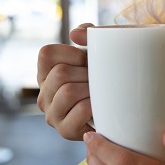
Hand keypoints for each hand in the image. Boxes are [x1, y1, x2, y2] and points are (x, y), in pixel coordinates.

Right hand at [37, 23, 94, 139]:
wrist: (121, 110)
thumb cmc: (105, 76)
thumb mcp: (97, 51)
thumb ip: (87, 34)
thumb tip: (74, 34)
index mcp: (45, 74)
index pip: (46, 53)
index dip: (71, 53)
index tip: (86, 60)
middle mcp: (43, 95)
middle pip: (60, 73)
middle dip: (85, 73)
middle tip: (97, 79)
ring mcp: (52, 114)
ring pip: (68, 91)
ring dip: (90, 89)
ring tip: (98, 92)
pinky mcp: (65, 130)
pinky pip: (81, 109)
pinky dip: (95, 105)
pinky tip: (99, 106)